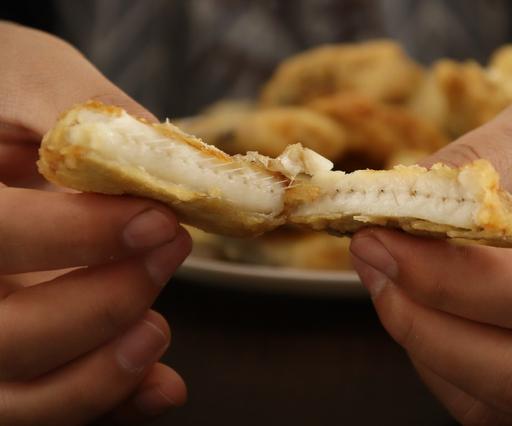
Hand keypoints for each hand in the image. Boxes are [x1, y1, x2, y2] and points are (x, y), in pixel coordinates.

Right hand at [0, 22, 190, 424]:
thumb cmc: (0, 92)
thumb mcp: (30, 76)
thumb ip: (86, 112)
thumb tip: (168, 162)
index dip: (74, 236)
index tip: (157, 218)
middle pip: (3, 335)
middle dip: (101, 305)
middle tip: (170, 252)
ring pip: (17, 396)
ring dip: (101, 374)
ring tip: (157, 330)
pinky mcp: (12, 360)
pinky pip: (43, 407)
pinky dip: (108, 405)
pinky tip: (160, 387)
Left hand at [350, 66, 511, 423]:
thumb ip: (491, 158)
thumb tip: (402, 198)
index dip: (444, 277)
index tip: (379, 238)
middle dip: (421, 324)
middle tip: (372, 260)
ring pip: (503, 403)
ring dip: (428, 348)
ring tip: (393, 278)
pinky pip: (499, 402)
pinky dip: (446, 363)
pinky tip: (428, 306)